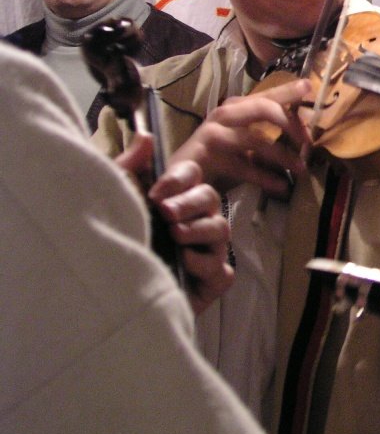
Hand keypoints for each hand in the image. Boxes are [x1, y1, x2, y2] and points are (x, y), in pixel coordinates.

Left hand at [116, 134, 233, 315]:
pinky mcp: (210, 282)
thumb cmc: (112, 244)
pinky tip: (182, 263)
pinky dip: (205, 264)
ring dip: (198, 229)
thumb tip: (146, 135)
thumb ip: (130, 168)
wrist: (102, 298)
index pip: (192, 177)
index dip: (181, 179)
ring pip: (221, 229)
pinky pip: (222, 269)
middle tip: (165, 212)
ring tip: (174, 235)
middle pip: (210, 199)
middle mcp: (192, 222)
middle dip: (190, 202)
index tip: (157, 192)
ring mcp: (205, 252)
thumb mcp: (116, 201)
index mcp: (173, 200)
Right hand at [169, 79, 311, 199]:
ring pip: (254, 138)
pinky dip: (265, 177)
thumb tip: (303, 138)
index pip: (266, 95)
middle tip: (308, 141)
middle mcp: (225, 115)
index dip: (288, 91)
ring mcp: (213, 133)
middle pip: (262, 108)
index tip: (308, 87)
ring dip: (282, 155)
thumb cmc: (218, 160)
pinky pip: (243, 166)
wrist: (181, 181)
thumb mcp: (247, 145)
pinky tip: (281, 186)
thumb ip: (269, 136)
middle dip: (289, 122)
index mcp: (236, 108)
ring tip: (301, 169)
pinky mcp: (207, 156)